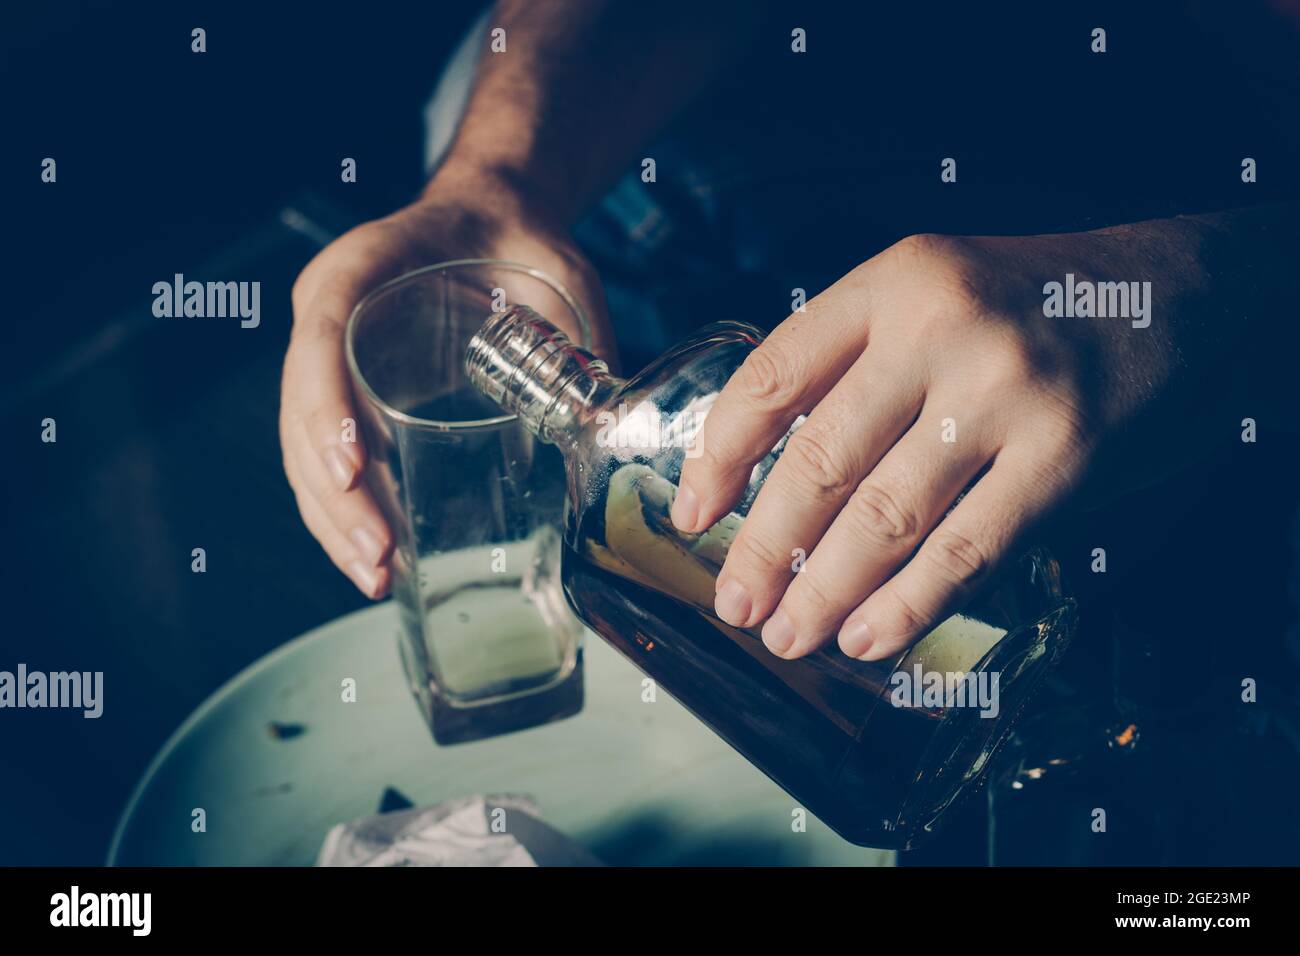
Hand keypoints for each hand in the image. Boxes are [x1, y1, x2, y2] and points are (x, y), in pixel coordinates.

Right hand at [281, 169, 613, 597]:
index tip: (354, 469)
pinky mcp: (350, 390)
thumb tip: (611, 433)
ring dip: (333, 520)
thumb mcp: (558, 276)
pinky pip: (330, 454)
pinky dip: (348, 509)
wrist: (493, 216)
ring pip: (305, 448)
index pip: (321, 340)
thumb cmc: (520, 238)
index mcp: (358, 269)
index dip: (326, 406)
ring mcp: (330, 355)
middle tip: (380, 559)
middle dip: (335, 497)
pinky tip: (379, 556)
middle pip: (302, 414)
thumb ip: (580, 340)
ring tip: (377, 578)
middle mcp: (328, 313)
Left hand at [673, 221, 1231, 660]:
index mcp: (891, 282)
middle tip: (735, 603)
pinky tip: (868, 637)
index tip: (691, 517)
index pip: (771, 378)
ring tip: (789, 635)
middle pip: (817, 460)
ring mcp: (1004, 392)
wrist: (1179, 292)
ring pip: (884, 516)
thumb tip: (762, 469)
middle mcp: (939, 327)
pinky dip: (907, 605)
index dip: (717, 458)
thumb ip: (855, 359)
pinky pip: (964, 550)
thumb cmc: (1032, 306)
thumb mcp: (931, 292)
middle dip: (762, 548)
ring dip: (825, 592)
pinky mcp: (1064, 455)